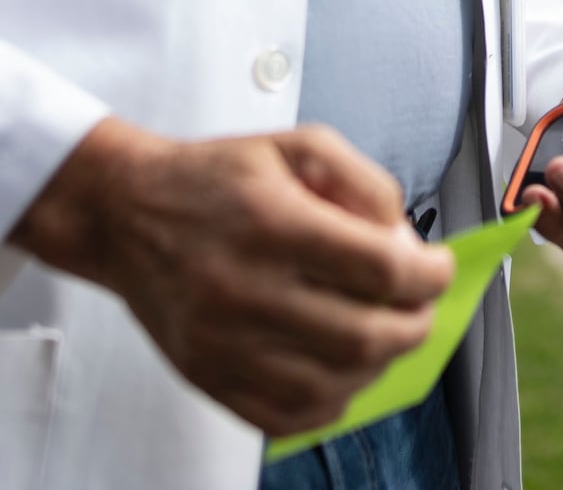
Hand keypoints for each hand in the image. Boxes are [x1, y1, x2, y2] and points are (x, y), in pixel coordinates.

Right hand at [12, 120, 451, 437]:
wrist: (125, 215)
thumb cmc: (215, 178)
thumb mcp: (296, 146)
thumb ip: (364, 182)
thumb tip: (406, 241)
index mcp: (271, 222)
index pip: (381, 269)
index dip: (430, 274)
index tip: (437, 268)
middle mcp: (245, 288)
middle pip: (365, 336)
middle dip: (414, 323)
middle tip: (419, 305)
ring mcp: (224, 343)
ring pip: (335, 384)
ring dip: (379, 363)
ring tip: (380, 331)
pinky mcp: (209, 377)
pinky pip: (290, 415)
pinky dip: (332, 399)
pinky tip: (339, 367)